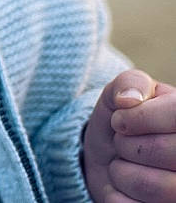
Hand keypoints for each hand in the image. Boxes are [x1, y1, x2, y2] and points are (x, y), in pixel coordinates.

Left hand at [84, 68, 175, 201]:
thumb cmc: (122, 121)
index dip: (140, 118)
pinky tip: (123, 188)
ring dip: (121, 173)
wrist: (108, 159)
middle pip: (166, 152)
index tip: (120, 119)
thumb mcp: (122, 94)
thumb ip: (129, 83)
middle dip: (127, 145)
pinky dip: (117, 196)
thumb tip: (130, 99)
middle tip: (122, 143)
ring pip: (154, 187)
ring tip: (122, 165)